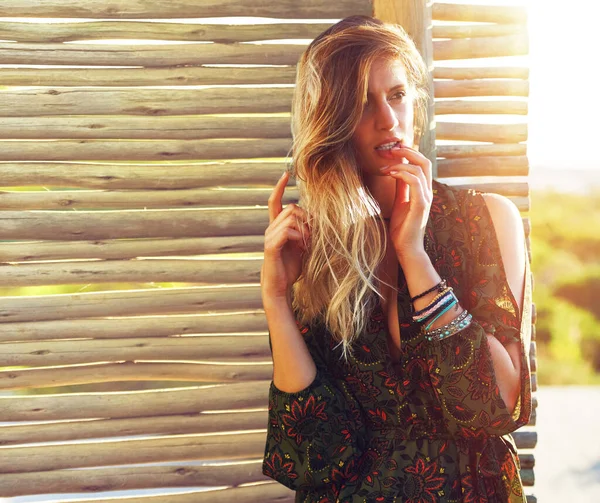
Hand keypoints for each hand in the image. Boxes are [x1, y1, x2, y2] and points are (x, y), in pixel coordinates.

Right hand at [261, 171, 310, 302]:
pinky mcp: (271, 246)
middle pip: (291, 208)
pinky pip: (288, 231)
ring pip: (291, 217)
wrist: (279, 286)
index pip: (274, 201)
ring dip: (305, 229)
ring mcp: (269, 236)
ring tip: (307, 243)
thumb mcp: (301, 246)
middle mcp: (270, 228)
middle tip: (312, 235)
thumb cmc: (290, 268)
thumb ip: (305, 232)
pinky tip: (301, 247)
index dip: (279, 187)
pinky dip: (299, 237)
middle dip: (306, 217)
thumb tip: (316, 222)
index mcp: (276, 227)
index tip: (285, 173)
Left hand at [379, 146, 432, 258]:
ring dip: (400, 163)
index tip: (389, 151)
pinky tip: (389, 173)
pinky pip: (415, 182)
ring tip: (385, 165)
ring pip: (420, 169)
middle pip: (424, 161)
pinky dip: (402, 173)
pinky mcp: (421, 205)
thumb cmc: (402, 227)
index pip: (421, 163)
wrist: (406, 248)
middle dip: (407, 151)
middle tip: (389, 149)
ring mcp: (426, 198)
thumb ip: (400, 186)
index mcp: (423, 190)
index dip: (407, 153)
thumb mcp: (399, 201)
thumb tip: (395, 170)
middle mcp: (427, 191)